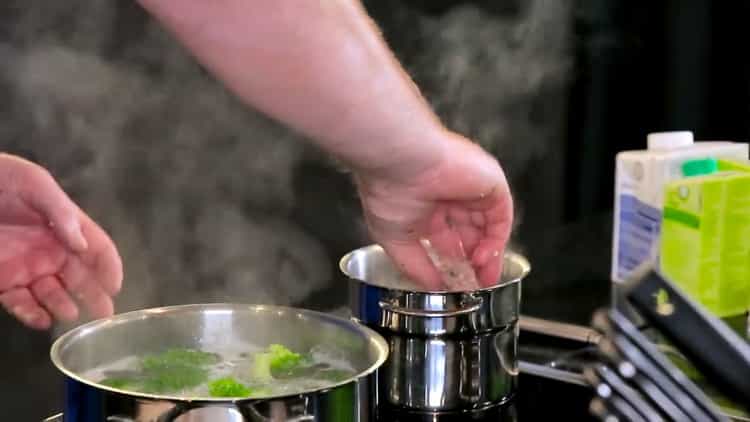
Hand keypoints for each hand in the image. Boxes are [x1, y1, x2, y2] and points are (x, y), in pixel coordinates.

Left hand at [0, 154, 122, 328]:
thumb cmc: (0, 178)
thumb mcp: (34, 183)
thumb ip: (61, 212)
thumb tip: (82, 244)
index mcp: (65, 225)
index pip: (96, 248)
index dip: (109, 266)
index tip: (115, 286)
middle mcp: (50, 249)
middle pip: (81, 276)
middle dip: (96, 295)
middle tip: (106, 314)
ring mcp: (26, 266)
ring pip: (52, 294)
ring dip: (63, 306)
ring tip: (70, 313)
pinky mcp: (3, 280)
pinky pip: (20, 303)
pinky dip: (31, 314)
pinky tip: (41, 320)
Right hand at [355, 130, 512, 289]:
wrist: (399, 160)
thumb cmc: (387, 189)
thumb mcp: (396, 240)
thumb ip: (416, 267)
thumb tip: (433, 287)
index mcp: (425, 206)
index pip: (448, 240)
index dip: (454, 265)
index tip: (457, 286)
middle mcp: (449, 196)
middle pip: (471, 235)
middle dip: (474, 263)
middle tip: (476, 286)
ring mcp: (471, 189)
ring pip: (489, 227)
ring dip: (488, 255)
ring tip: (482, 278)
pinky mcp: (489, 182)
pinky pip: (501, 216)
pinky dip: (496, 239)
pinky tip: (483, 257)